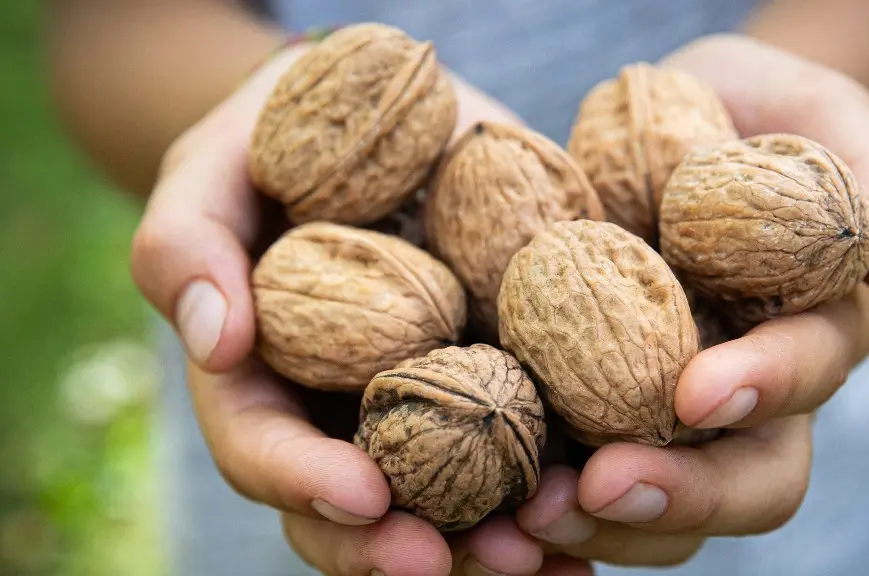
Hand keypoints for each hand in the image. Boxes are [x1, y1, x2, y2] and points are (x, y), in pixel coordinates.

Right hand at [130, 42, 575, 574]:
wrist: (372, 120)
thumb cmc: (274, 141)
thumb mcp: (213, 169)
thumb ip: (187, 244)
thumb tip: (218, 340)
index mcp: (263, 380)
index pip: (266, 450)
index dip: (307, 482)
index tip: (367, 495)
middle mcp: (340, 413)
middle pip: (359, 509)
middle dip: (408, 547)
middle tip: (475, 560)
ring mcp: (418, 404)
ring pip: (444, 503)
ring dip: (494, 543)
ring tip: (554, 559)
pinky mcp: (491, 379)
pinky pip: (518, 451)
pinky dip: (552, 493)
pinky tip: (598, 517)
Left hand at [516, 34, 868, 566]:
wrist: (667, 127)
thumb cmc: (743, 112)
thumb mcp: (808, 111)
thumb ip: (866, 169)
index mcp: (809, 324)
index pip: (806, 371)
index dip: (763, 388)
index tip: (695, 393)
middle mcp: (751, 391)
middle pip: (752, 478)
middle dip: (685, 492)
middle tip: (600, 487)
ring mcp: (674, 418)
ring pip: (671, 510)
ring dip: (606, 523)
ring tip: (528, 512)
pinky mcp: (597, 417)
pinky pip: (586, 491)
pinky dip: (549, 512)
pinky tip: (495, 517)